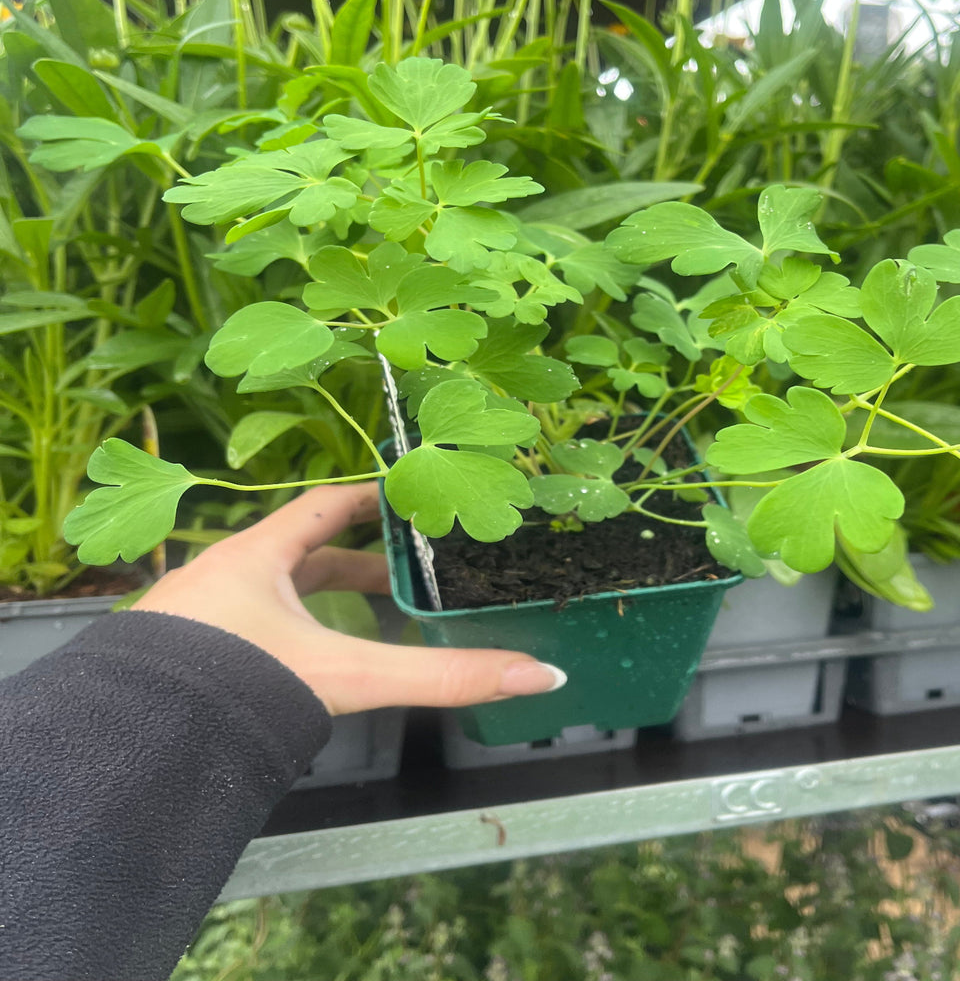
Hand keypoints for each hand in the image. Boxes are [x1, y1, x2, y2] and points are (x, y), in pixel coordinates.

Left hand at [131, 483, 564, 715]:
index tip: (408, 499)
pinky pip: (248, 627)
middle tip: (409, 580)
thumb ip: (441, 676)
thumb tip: (540, 675)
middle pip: (302, 554)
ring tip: (368, 626)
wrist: (136, 744)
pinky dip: (287, 635)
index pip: (322, 507)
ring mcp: (198, 616)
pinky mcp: (183, 655)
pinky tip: (307, 665)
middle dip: (358, 566)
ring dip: (320, 603)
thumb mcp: (350, 673)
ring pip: (272, 594)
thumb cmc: (237, 684)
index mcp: (256, 557)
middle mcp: (223, 576)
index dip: (368, 501)